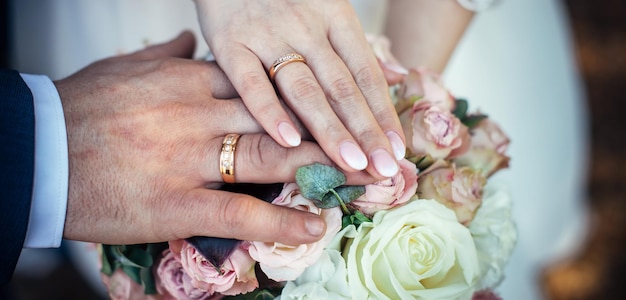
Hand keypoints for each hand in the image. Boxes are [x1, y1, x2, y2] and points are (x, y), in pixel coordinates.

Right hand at [56, 31, 370, 245]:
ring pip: (270, 156)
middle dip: (330, 130)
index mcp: (190, 82)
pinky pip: (241, 211)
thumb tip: (186, 41)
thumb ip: (163, 55)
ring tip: (361, 179)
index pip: (264, 84)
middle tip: (371, 142)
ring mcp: (190, 158)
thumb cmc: (79, 109)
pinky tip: (314, 227)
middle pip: (280, 118)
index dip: (304, 97)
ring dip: (322, 168)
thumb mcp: (124, 69)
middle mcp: (199, 114)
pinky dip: (281, 221)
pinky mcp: (177, 202)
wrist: (36, 149)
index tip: (336, 105)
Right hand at [194, 0, 405, 178]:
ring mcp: (268, 36)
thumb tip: (396, 81)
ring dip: (329, 129)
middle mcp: (306, 27)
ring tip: (350, 164)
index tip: (396, 151)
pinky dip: (269, 112)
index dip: (383, 114)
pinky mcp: (231, 43)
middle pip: (342, 87)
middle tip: (384, 170)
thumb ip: (353, 50)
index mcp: (336, 18)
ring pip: (304, 90)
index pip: (366, 75)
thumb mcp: (326, 9)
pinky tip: (288, 142)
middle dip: (366, 132)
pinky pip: (251, 82)